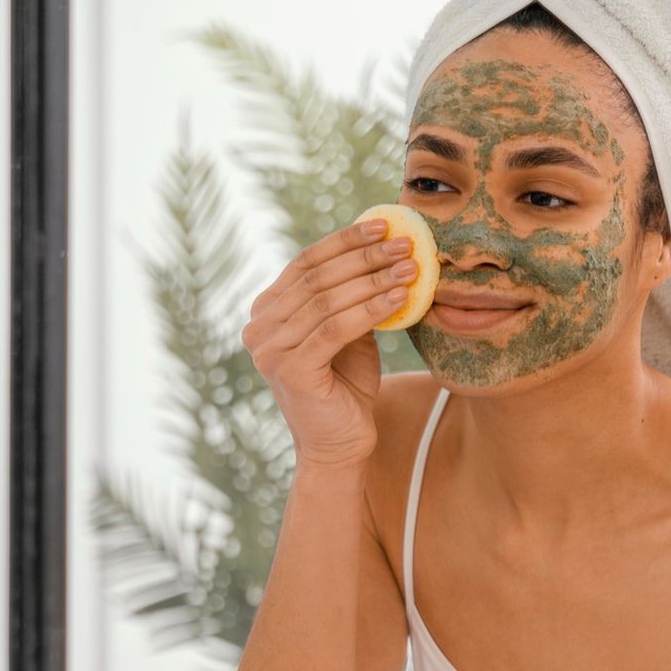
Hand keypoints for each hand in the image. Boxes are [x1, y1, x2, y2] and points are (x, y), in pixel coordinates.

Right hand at [241, 220, 416, 471]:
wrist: (340, 445)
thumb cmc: (346, 386)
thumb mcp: (346, 331)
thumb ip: (348, 295)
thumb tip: (382, 245)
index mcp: (266, 312)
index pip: (305, 263)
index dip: (345, 241)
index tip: (385, 225)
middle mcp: (259, 328)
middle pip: (317, 278)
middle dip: (365, 257)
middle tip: (406, 244)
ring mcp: (270, 350)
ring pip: (327, 301)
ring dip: (374, 280)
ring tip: (412, 268)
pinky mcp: (290, 370)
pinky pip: (335, 329)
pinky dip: (371, 309)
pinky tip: (401, 299)